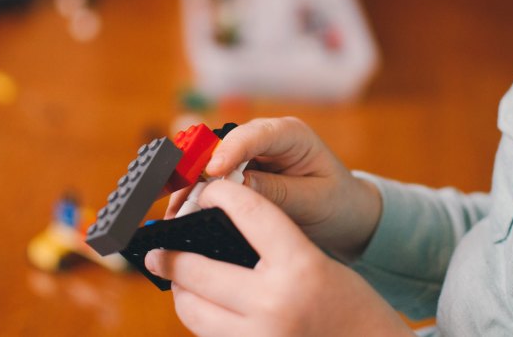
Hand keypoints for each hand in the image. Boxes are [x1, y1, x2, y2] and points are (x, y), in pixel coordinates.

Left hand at [147, 180, 413, 336]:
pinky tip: (204, 305)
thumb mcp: (321, 264)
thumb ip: (276, 248)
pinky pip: (209, 336)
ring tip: (178, 279)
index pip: (250, 213)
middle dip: (171, 255)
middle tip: (157, 250)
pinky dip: (201, 318)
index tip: (207, 191)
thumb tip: (223, 235)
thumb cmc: (355, 307)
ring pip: (192, 311)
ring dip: (180, 291)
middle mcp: (274, 303)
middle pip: (198, 269)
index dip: (222, 194)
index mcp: (301, 267)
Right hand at [167, 117, 381, 260]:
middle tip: (180, 198)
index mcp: (291, 135)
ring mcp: (250, 153)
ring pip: (211, 161)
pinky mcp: (240, 171)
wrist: (343, 213)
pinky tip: (183, 212)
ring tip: (175, 211)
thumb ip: (277, 192)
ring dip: (192, 185)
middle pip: (223, 145)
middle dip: (199, 170)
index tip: (212, 172)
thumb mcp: (313, 200)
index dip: (230, 151)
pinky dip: (197, 194)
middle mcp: (266, 138)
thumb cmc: (335, 202)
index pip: (256, 134)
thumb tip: (235, 186)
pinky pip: (212, 178)